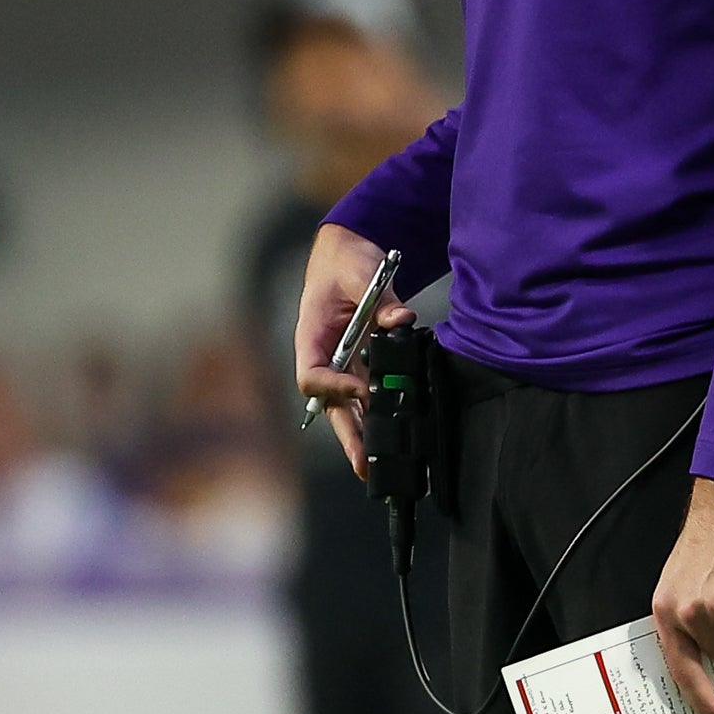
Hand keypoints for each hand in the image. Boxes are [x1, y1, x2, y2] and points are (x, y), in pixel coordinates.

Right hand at [291, 223, 409, 475]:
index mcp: (311, 336)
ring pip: (348, 405)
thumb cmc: (345, 261)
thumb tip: (402, 318)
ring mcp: (341, 361)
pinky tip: (392, 428)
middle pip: (329, 403)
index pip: (312, 374)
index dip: (334, 387)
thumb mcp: (362, 273)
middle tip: (363, 462)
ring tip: (377, 461)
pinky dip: (377, 410)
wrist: (347, 251)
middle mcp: (323, 355)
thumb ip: (381, 299)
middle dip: (347, 433)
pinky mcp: (360, 360)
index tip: (362, 390)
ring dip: (362, 431)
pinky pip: (367, 391)